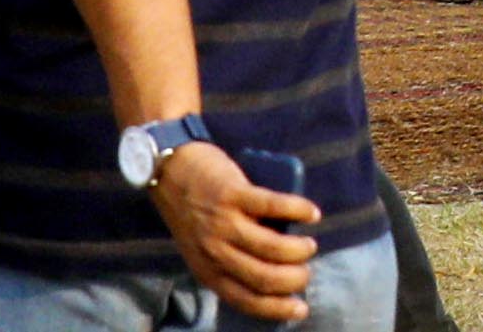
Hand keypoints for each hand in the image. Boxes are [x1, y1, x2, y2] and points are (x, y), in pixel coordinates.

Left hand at [149, 142, 323, 322]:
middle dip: (294, 280)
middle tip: (306, 272)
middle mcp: (215, 252)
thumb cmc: (192, 213)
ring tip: (309, 245)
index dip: (278, 309)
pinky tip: (311, 214)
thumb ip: (229, 263)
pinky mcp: (232, 194)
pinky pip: (273, 205)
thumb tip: (274, 273)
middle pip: (264, 278)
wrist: (170, 172)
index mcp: (208, 271)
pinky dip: (297, 210)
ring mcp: (223, 223)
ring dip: (298, 250)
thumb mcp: (202, 250)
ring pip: (271, 247)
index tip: (301, 309)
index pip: (246, 300)